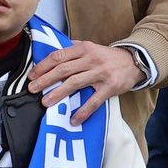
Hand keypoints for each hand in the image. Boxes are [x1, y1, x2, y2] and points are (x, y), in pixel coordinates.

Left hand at [26, 42, 142, 125]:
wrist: (134, 61)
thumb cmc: (106, 56)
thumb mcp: (90, 47)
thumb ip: (72, 49)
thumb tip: (50, 54)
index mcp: (84, 49)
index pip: (59, 56)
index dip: (43, 66)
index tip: (32, 75)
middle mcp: (91, 59)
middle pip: (63, 70)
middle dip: (45, 80)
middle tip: (32, 89)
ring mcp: (101, 74)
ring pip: (75, 83)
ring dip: (58, 94)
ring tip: (46, 103)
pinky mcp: (110, 87)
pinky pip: (94, 101)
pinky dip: (83, 111)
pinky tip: (74, 120)